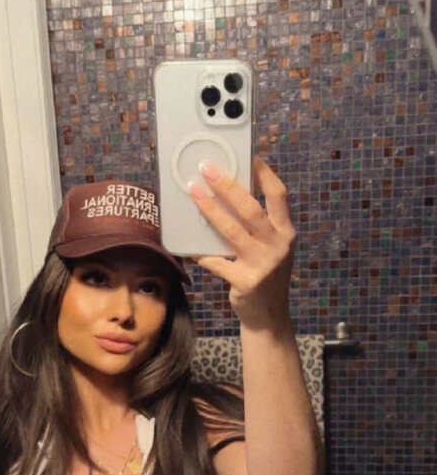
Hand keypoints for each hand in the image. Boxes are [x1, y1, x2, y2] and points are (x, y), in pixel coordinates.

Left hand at [189, 157, 296, 331]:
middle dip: (228, 186)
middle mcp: (278, 246)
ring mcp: (263, 265)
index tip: (250, 155)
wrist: (269, 318)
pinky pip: (218, 262)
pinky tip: (189, 247)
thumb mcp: (270, 249)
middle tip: (207, 168)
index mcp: (286, 233)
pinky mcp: (246, 282)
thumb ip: (257, 227)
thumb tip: (226, 196)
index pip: (279, 196)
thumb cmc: (264, 276)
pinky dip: (202, 254)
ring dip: (210, 210)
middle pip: (251, 209)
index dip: (265, 174)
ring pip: (232, 231)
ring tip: (194, 193)